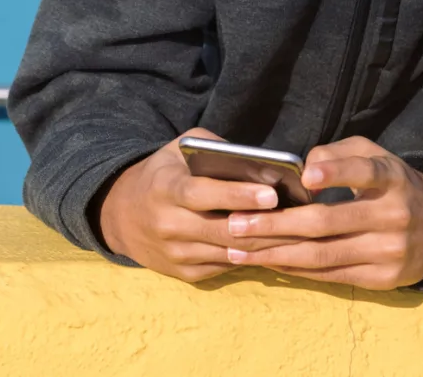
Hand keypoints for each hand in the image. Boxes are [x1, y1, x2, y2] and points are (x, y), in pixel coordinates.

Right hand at [97, 128, 281, 282]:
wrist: (122, 214)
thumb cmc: (163, 173)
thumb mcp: (179, 149)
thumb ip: (213, 149)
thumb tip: (258, 162)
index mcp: (166, 188)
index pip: (204, 194)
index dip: (238, 195)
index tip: (271, 194)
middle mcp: (168, 224)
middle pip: (223, 229)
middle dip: (264, 225)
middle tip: (300, 218)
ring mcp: (176, 253)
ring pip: (229, 253)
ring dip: (265, 245)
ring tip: (297, 234)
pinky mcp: (184, 274)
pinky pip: (225, 266)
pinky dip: (250, 257)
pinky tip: (274, 247)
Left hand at [223, 136, 422, 289]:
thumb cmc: (393, 184)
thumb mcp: (376, 156)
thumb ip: (340, 153)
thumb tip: (302, 168)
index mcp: (392, 178)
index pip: (364, 172)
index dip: (336, 172)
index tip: (306, 174)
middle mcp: (393, 216)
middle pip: (326, 223)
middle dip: (275, 225)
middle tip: (235, 224)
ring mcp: (390, 252)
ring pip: (322, 255)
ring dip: (275, 254)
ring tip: (237, 249)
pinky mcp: (384, 279)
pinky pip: (331, 276)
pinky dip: (296, 269)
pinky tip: (268, 262)